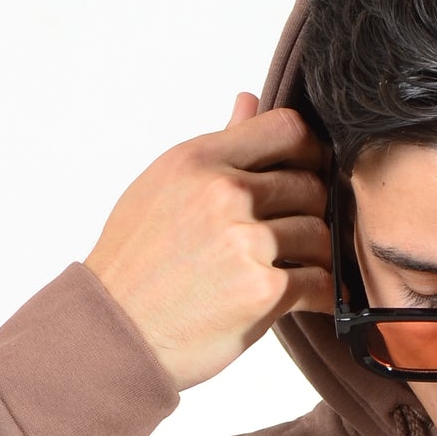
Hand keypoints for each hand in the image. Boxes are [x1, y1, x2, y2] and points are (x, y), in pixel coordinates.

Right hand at [83, 95, 331, 391]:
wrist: (116, 333)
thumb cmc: (135, 264)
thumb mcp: (163, 189)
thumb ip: (217, 148)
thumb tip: (249, 101)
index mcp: (198, 161)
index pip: (286, 128)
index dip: (307, 151)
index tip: (306, 173)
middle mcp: (224, 193)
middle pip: (310, 185)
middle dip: (308, 212)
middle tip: (294, 236)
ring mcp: (246, 241)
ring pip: (320, 235)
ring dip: (315, 256)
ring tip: (294, 270)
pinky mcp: (264, 289)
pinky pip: (320, 281)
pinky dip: (319, 294)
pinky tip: (303, 299)